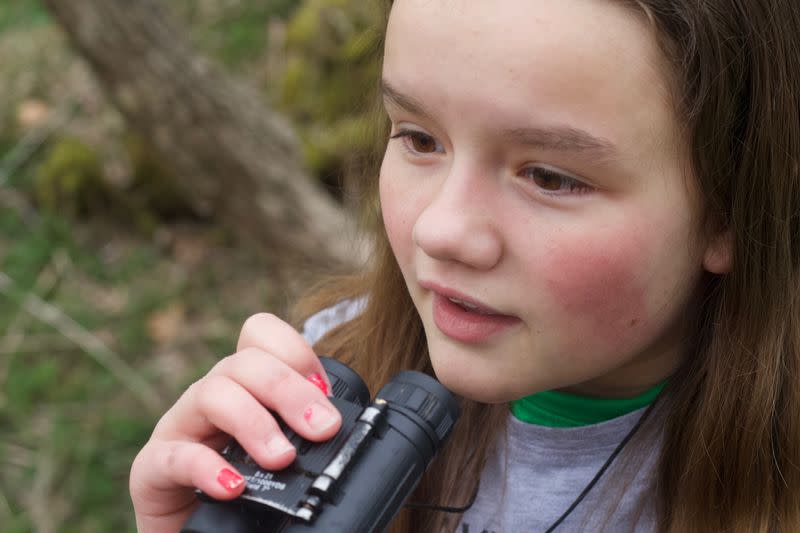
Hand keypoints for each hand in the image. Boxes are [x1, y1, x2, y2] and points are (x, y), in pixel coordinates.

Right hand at [129, 313, 341, 532]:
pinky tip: (233, 486)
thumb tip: (347, 436)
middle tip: (323, 430)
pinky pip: (172, 455)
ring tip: (282, 459)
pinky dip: (205, 468)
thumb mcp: (285, 457)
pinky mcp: (152, 470)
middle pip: (244, 362)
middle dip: (290, 392)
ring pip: (211, 393)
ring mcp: (179, 429)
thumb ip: (309, 440)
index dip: (295, 352)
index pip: (261, 335)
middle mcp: (212, 396)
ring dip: (254, 422)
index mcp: (246, 386)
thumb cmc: (250, 495)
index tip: (326, 393)